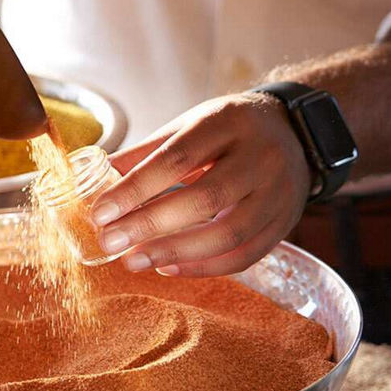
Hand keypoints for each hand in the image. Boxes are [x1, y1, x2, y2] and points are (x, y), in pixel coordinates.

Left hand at [91, 93, 312, 276]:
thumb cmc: (229, 130)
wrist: (296, 132)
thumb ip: (145, 154)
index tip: (100, 213)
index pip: (177, 159)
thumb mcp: (189, 125)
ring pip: (229, 233)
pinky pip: (245, 256)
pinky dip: (203, 267)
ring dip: (176, 253)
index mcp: (228, 123)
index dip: (136, 189)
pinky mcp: (284, 223)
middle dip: (150, 225)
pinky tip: (168, 267)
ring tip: (134, 261)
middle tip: (110, 243)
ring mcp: (279, 193)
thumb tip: (94, 180)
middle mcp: (260, 157)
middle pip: (205, 198)